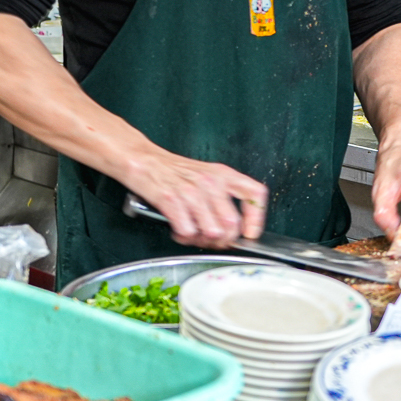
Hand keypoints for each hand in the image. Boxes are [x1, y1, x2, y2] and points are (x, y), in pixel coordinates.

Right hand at [122, 146, 266, 248]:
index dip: (257, 218)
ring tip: (193, 233)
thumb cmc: (174, 170)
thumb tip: (234, 228)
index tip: (251, 233)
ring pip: (212, 231)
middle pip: (232, 223)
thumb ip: (222, 197)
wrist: (143, 159)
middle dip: (223, 240)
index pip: (255, 194)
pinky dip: (183, 236)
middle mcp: (211, 181)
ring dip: (201, 240)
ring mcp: (192, 190)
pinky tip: (179, 229)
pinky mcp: (171, 199)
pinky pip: (187, 230)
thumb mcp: (207, 175)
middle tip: (213, 241)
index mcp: (224, 174)